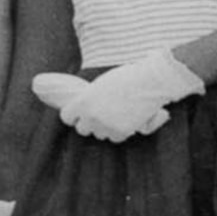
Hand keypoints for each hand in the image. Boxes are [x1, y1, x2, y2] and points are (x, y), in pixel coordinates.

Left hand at [35, 50, 202, 143]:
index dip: (74, 115)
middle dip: (89, 124)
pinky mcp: (121, 132)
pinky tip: (125, 122)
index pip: (67, 117)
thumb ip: (90, 98)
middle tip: (100, 116)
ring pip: (99, 134)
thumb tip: (87, 109)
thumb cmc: (126, 77)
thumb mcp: (101, 85)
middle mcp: (91, 116)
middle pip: (82, 129)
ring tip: (115, 117)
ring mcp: (106, 125)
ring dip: (105, 128)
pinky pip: (115, 138)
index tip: (80, 114)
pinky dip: (119, 133)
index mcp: (82, 101)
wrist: (149, 82)